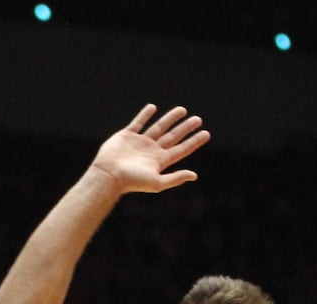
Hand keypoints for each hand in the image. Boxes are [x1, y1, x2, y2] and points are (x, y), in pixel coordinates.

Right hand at [90, 103, 210, 194]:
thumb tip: (194, 175)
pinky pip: (138, 123)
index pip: (181, 149)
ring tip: (182, 110)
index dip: (194, 142)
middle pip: (173, 136)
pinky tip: (153, 107)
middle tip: (198, 119)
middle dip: (185, 128)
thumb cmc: (132, 181)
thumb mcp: (158, 182)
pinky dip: (145, 115)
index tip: (206, 134)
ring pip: (158, 127)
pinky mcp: (126, 136)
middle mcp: (151, 151)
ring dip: (170, 118)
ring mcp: (139, 142)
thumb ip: (176, 178)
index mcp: (160, 161)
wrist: (109, 175)